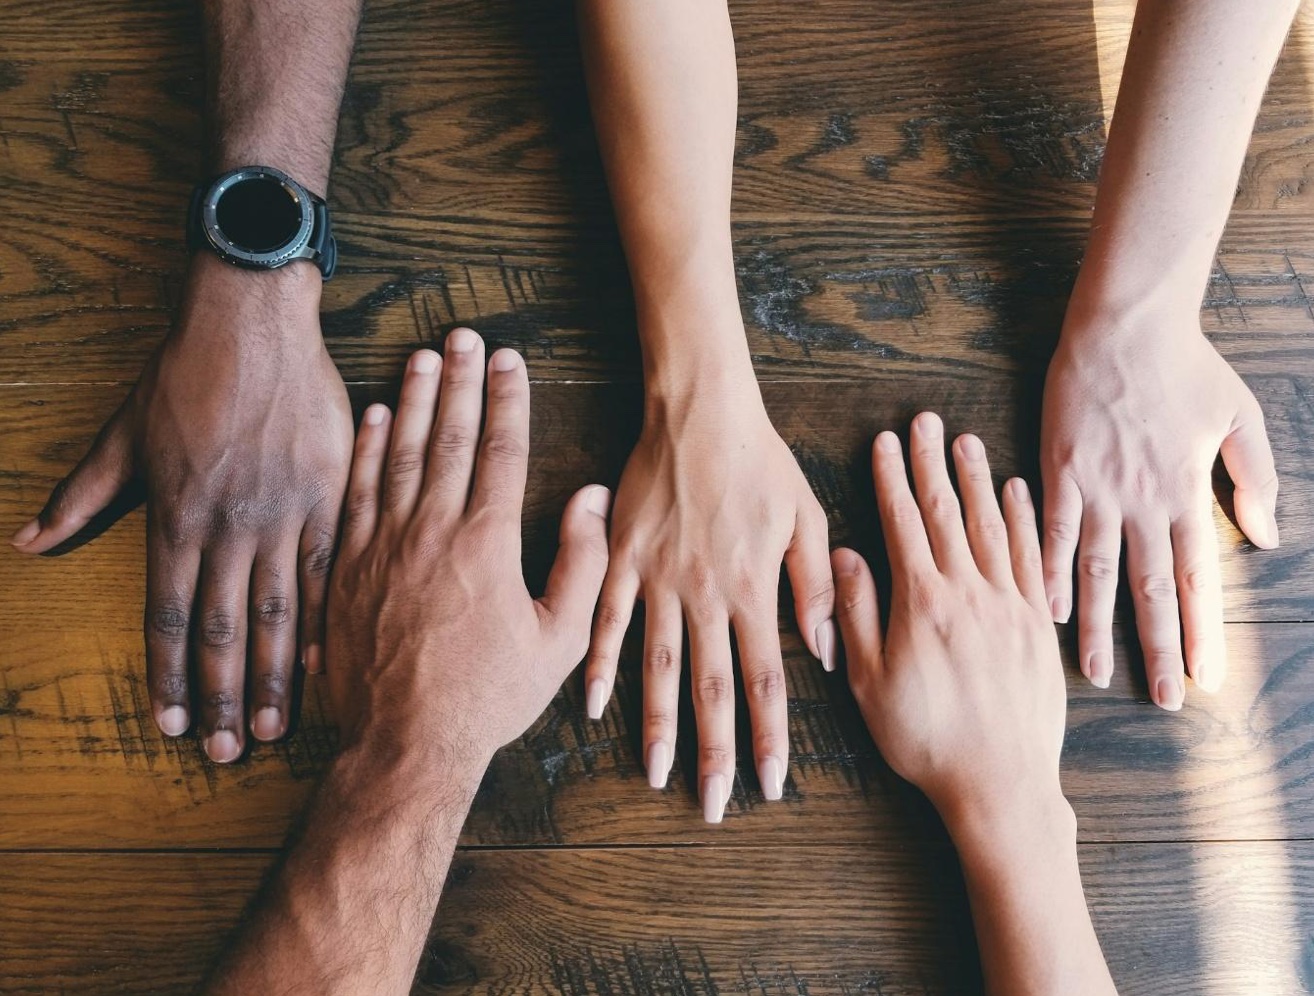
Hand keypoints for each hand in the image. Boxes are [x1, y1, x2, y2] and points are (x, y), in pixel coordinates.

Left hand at [11, 255, 353, 759]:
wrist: (253, 322)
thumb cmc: (185, 373)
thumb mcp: (122, 433)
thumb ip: (82, 495)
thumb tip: (27, 543)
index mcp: (175, 515)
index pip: (167, 616)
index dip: (167, 677)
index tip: (169, 725)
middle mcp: (228, 526)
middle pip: (221, 629)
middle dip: (219, 697)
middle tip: (224, 752)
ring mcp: (283, 513)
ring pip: (277, 611)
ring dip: (271, 676)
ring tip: (270, 727)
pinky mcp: (329, 495)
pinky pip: (330, 569)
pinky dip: (326, 619)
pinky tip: (325, 662)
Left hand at [326, 331, 610, 768]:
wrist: (404, 744)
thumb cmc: (488, 697)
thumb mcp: (558, 640)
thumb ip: (581, 563)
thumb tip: (590, 498)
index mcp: (486, 544)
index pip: (500, 451)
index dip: (507, 399)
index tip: (511, 360)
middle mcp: (431, 531)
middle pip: (448, 437)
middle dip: (460, 381)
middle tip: (465, 337)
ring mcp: (383, 545)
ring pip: (399, 454)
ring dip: (413, 400)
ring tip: (423, 356)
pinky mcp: (346, 566)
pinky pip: (357, 492)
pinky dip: (366, 450)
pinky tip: (375, 416)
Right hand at [584, 375, 834, 822]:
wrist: (699, 410)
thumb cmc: (760, 460)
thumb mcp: (806, 517)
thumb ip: (814, 586)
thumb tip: (826, 651)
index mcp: (753, 588)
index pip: (766, 679)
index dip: (769, 736)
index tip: (771, 783)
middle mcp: (706, 594)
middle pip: (711, 688)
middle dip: (715, 752)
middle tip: (714, 804)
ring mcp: (659, 579)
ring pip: (658, 666)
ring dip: (657, 725)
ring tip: (656, 773)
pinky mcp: (623, 558)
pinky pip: (608, 620)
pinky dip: (599, 664)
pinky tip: (593, 705)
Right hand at [833, 414, 1065, 829]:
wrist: (1001, 784)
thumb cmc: (925, 740)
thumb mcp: (870, 683)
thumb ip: (856, 614)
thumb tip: (844, 555)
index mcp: (923, 603)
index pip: (904, 524)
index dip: (892, 479)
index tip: (886, 442)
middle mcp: (970, 592)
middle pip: (947, 513)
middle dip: (932, 463)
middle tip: (926, 420)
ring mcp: (1010, 605)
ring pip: (992, 526)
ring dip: (977, 480)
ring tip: (966, 441)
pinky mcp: (1038, 625)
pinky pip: (1032, 557)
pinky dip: (1024, 519)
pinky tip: (1017, 492)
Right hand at [1040, 312, 1277, 706]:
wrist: (1125, 325)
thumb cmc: (1186, 366)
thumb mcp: (1241, 417)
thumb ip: (1255, 480)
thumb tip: (1267, 537)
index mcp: (1186, 493)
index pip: (1196, 577)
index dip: (1201, 632)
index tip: (1207, 678)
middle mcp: (1143, 501)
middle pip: (1149, 588)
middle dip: (1158, 648)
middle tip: (1162, 699)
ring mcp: (1097, 488)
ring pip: (1098, 570)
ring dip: (1097, 626)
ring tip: (1094, 673)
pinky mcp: (1060, 470)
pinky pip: (1053, 531)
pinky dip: (1050, 572)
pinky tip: (1047, 609)